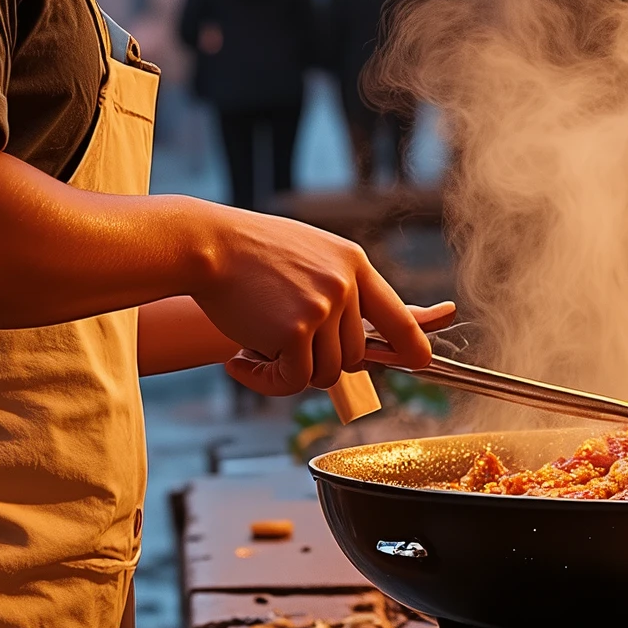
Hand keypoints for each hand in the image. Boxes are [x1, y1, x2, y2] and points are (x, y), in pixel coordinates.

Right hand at [190, 202, 450, 394]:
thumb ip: (338, 289)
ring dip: (289, 371)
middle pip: (354, 356)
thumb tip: (365, 334)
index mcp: (354, 264)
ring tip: (255, 347)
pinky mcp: (296, 331)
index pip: (398, 316)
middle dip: (318, 361)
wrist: (207, 245)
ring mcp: (323, 307)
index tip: (420, 362)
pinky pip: (294, 381)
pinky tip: (239, 361)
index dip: (413, 345)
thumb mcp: (310, 255)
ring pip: (326, 374)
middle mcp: (345, 285)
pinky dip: (266, 382)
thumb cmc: (250, 253)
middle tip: (279, 346)